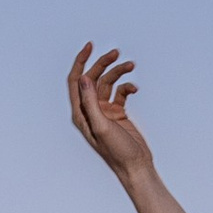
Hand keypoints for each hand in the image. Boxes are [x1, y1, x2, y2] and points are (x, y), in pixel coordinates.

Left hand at [67, 43, 156, 190]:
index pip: (76, 81)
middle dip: (103, 64)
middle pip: (93, 79)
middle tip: (116, 53)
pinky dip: (127, 87)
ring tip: (130, 65)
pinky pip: (120, 93)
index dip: (81, 62)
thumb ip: (91, 102)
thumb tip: (83, 78)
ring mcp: (104, 111)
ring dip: (118, 73)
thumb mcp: (102, 126)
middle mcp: (90, 111)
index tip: (90, 46)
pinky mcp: (117, 113)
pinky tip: (134, 89)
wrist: (136, 166)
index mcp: (81, 114)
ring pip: (108, 83)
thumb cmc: (117, 152)